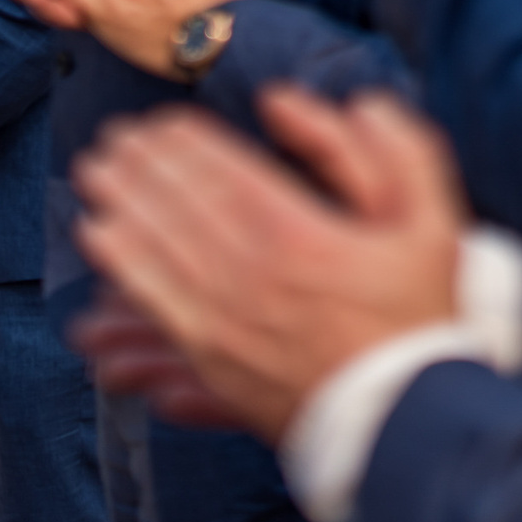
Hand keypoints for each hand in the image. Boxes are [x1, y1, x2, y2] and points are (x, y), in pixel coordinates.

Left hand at [69, 87, 465, 440]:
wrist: (412, 419)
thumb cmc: (419, 314)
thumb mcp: (427, 219)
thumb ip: (385, 147)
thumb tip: (292, 101)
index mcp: (300, 233)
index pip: (221, 170)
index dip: (182, 141)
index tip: (159, 122)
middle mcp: (253, 275)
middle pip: (177, 204)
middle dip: (139, 164)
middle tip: (112, 138)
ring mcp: (227, 322)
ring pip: (154, 248)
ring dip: (118, 204)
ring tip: (94, 175)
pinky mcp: (213, 363)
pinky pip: (152, 300)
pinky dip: (120, 263)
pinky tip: (99, 239)